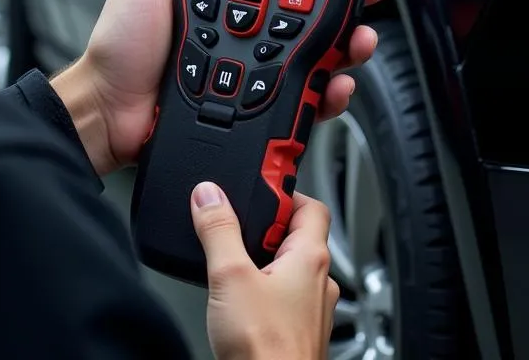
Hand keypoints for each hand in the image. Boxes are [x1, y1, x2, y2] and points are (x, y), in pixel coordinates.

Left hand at [51, 0, 386, 176]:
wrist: (109, 112)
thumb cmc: (119, 48)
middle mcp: (244, 29)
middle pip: (311, 14)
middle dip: (346, 6)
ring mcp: (253, 68)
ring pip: (316, 56)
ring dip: (344, 48)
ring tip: (352, 43)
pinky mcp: (257, 108)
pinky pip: (301, 99)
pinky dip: (324, 92)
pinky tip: (330, 84)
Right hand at [193, 183, 336, 359]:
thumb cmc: (266, 350)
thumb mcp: (229, 275)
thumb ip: (218, 229)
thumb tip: (209, 194)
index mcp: (311, 258)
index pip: (311, 204)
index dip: (284, 190)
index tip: (257, 185)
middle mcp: (319, 281)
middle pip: (297, 234)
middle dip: (265, 226)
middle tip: (235, 226)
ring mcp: (311, 310)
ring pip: (289, 267)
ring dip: (263, 259)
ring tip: (232, 263)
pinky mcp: (297, 332)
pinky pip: (283, 296)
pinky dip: (263, 287)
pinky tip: (239, 299)